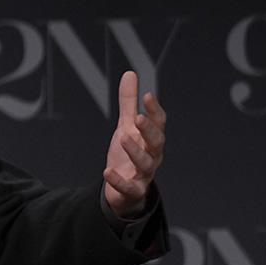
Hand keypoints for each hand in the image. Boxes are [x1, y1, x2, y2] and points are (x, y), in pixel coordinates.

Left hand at [103, 71, 166, 217]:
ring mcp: (144, 174)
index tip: (147, 95)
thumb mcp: (126, 126)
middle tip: (137, 118)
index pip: (158, 123)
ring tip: (122, 137)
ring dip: (135, 151)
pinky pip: (128, 187)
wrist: (123, 190)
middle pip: (156, 143)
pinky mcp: (133, 191)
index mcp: (151, 140)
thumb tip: (130, 74)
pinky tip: (107, 171)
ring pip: (146, 164)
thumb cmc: (128, 155)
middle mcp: (152, 156)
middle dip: (149, 130)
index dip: (154, 110)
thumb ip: (128, 103)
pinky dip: (118, 180)